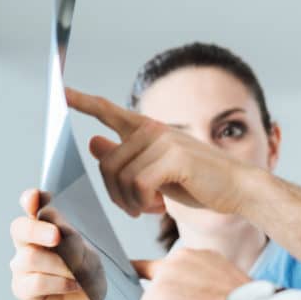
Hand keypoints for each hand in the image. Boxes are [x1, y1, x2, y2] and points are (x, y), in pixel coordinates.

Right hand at [9, 189, 99, 299]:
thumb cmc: (90, 272)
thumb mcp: (89, 252)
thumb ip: (75, 241)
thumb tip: (63, 233)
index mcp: (46, 226)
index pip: (32, 206)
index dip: (31, 199)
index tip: (37, 197)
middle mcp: (28, 243)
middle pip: (20, 228)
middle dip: (38, 230)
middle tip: (57, 237)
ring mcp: (22, 266)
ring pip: (31, 257)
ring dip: (61, 265)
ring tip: (80, 274)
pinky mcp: (22, 289)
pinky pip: (36, 281)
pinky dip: (60, 283)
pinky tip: (74, 285)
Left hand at [66, 87, 255, 217]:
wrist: (239, 189)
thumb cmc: (201, 182)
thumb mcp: (158, 172)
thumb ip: (128, 158)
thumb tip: (95, 142)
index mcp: (149, 130)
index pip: (109, 112)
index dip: (82, 102)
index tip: (61, 91)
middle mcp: (153, 130)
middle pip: (107, 163)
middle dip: (115, 193)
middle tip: (135, 208)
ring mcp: (164, 141)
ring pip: (121, 177)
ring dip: (130, 202)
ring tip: (149, 208)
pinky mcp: (173, 157)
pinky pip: (138, 184)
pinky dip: (142, 203)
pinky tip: (158, 208)